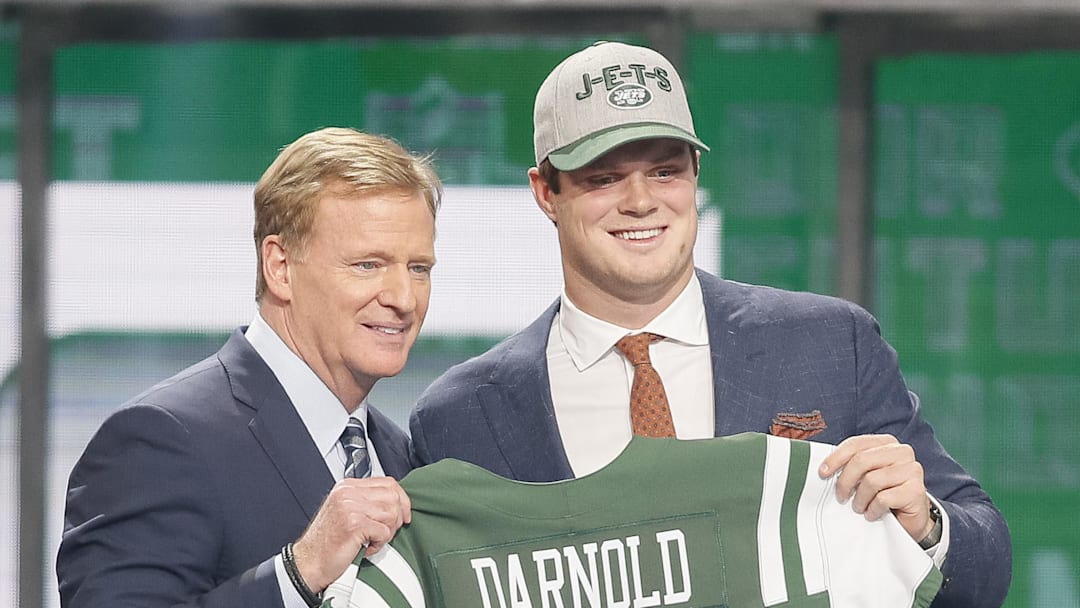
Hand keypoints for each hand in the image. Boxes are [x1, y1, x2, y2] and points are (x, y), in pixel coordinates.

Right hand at [291, 477, 411, 592]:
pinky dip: (379, 544)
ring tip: (372, 540)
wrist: (309, 562)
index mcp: (347, 486)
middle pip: (393, 497)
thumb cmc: (327, 542)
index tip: (404, 514)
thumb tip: (397, 501)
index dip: (401, 499)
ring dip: (387, 532)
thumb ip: (367, 501)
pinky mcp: (355, 524)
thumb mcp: (346, 511)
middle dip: (396, 518)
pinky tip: (366, 548)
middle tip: (385, 532)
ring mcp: (351, 507)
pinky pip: (384, 532)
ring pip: (392, 514)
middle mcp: (348, 493)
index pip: (388, 482)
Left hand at [818, 434, 933, 541]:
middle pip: (861, 460)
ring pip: (871, 481)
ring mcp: (912, 470)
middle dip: (845, 481)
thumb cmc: (885, 493)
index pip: (856, 444)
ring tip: (859, 507)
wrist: (910, 518)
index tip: (823, 473)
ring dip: (860, 499)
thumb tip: (825, 469)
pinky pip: (883, 499)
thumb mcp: (866, 475)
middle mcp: (901, 452)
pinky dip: (872, 509)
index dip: (836, 458)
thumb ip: (852, 466)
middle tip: (841, 496)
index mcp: (887, 443)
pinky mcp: (916, 490)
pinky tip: (872, 513)